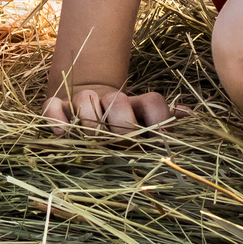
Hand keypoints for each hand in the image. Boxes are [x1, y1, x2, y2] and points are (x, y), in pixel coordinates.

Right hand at [43, 81, 185, 132]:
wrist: (89, 124)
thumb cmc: (124, 137)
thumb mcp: (147, 134)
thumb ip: (166, 123)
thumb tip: (190, 115)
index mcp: (138, 107)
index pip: (153, 102)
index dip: (159, 120)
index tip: (161, 141)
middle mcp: (111, 101)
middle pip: (118, 99)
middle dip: (122, 124)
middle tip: (122, 145)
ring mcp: (83, 103)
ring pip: (85, 98)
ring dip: (90, 122)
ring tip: (93, 144)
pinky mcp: (58, 109)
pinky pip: (52, 106)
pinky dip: (56, 118)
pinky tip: (61, 134)